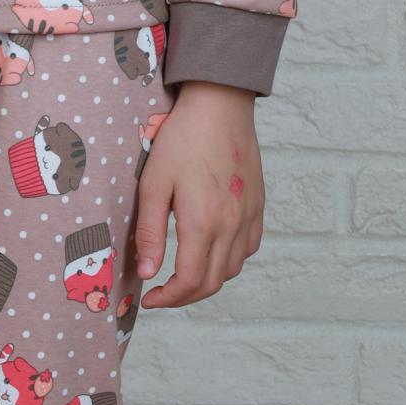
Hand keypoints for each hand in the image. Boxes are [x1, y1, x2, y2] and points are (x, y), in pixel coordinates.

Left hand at [132, 82, 264, 308]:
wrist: (220, 105)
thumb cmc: (182, 139)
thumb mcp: (153, 184)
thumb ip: (150, 232)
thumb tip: (147, 273)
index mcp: (203, 223)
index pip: (189, 282)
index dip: (167, 299)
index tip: (149, 298)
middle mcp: (232, 226)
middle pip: (212, 283)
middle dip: (184, 297)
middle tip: (161, 293)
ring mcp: (249, 216)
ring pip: (232, 269)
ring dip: (206, 280)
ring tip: (182, 273)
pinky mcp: (258, 206)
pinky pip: (248, 248)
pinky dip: (228, 260)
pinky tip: (210, 250)